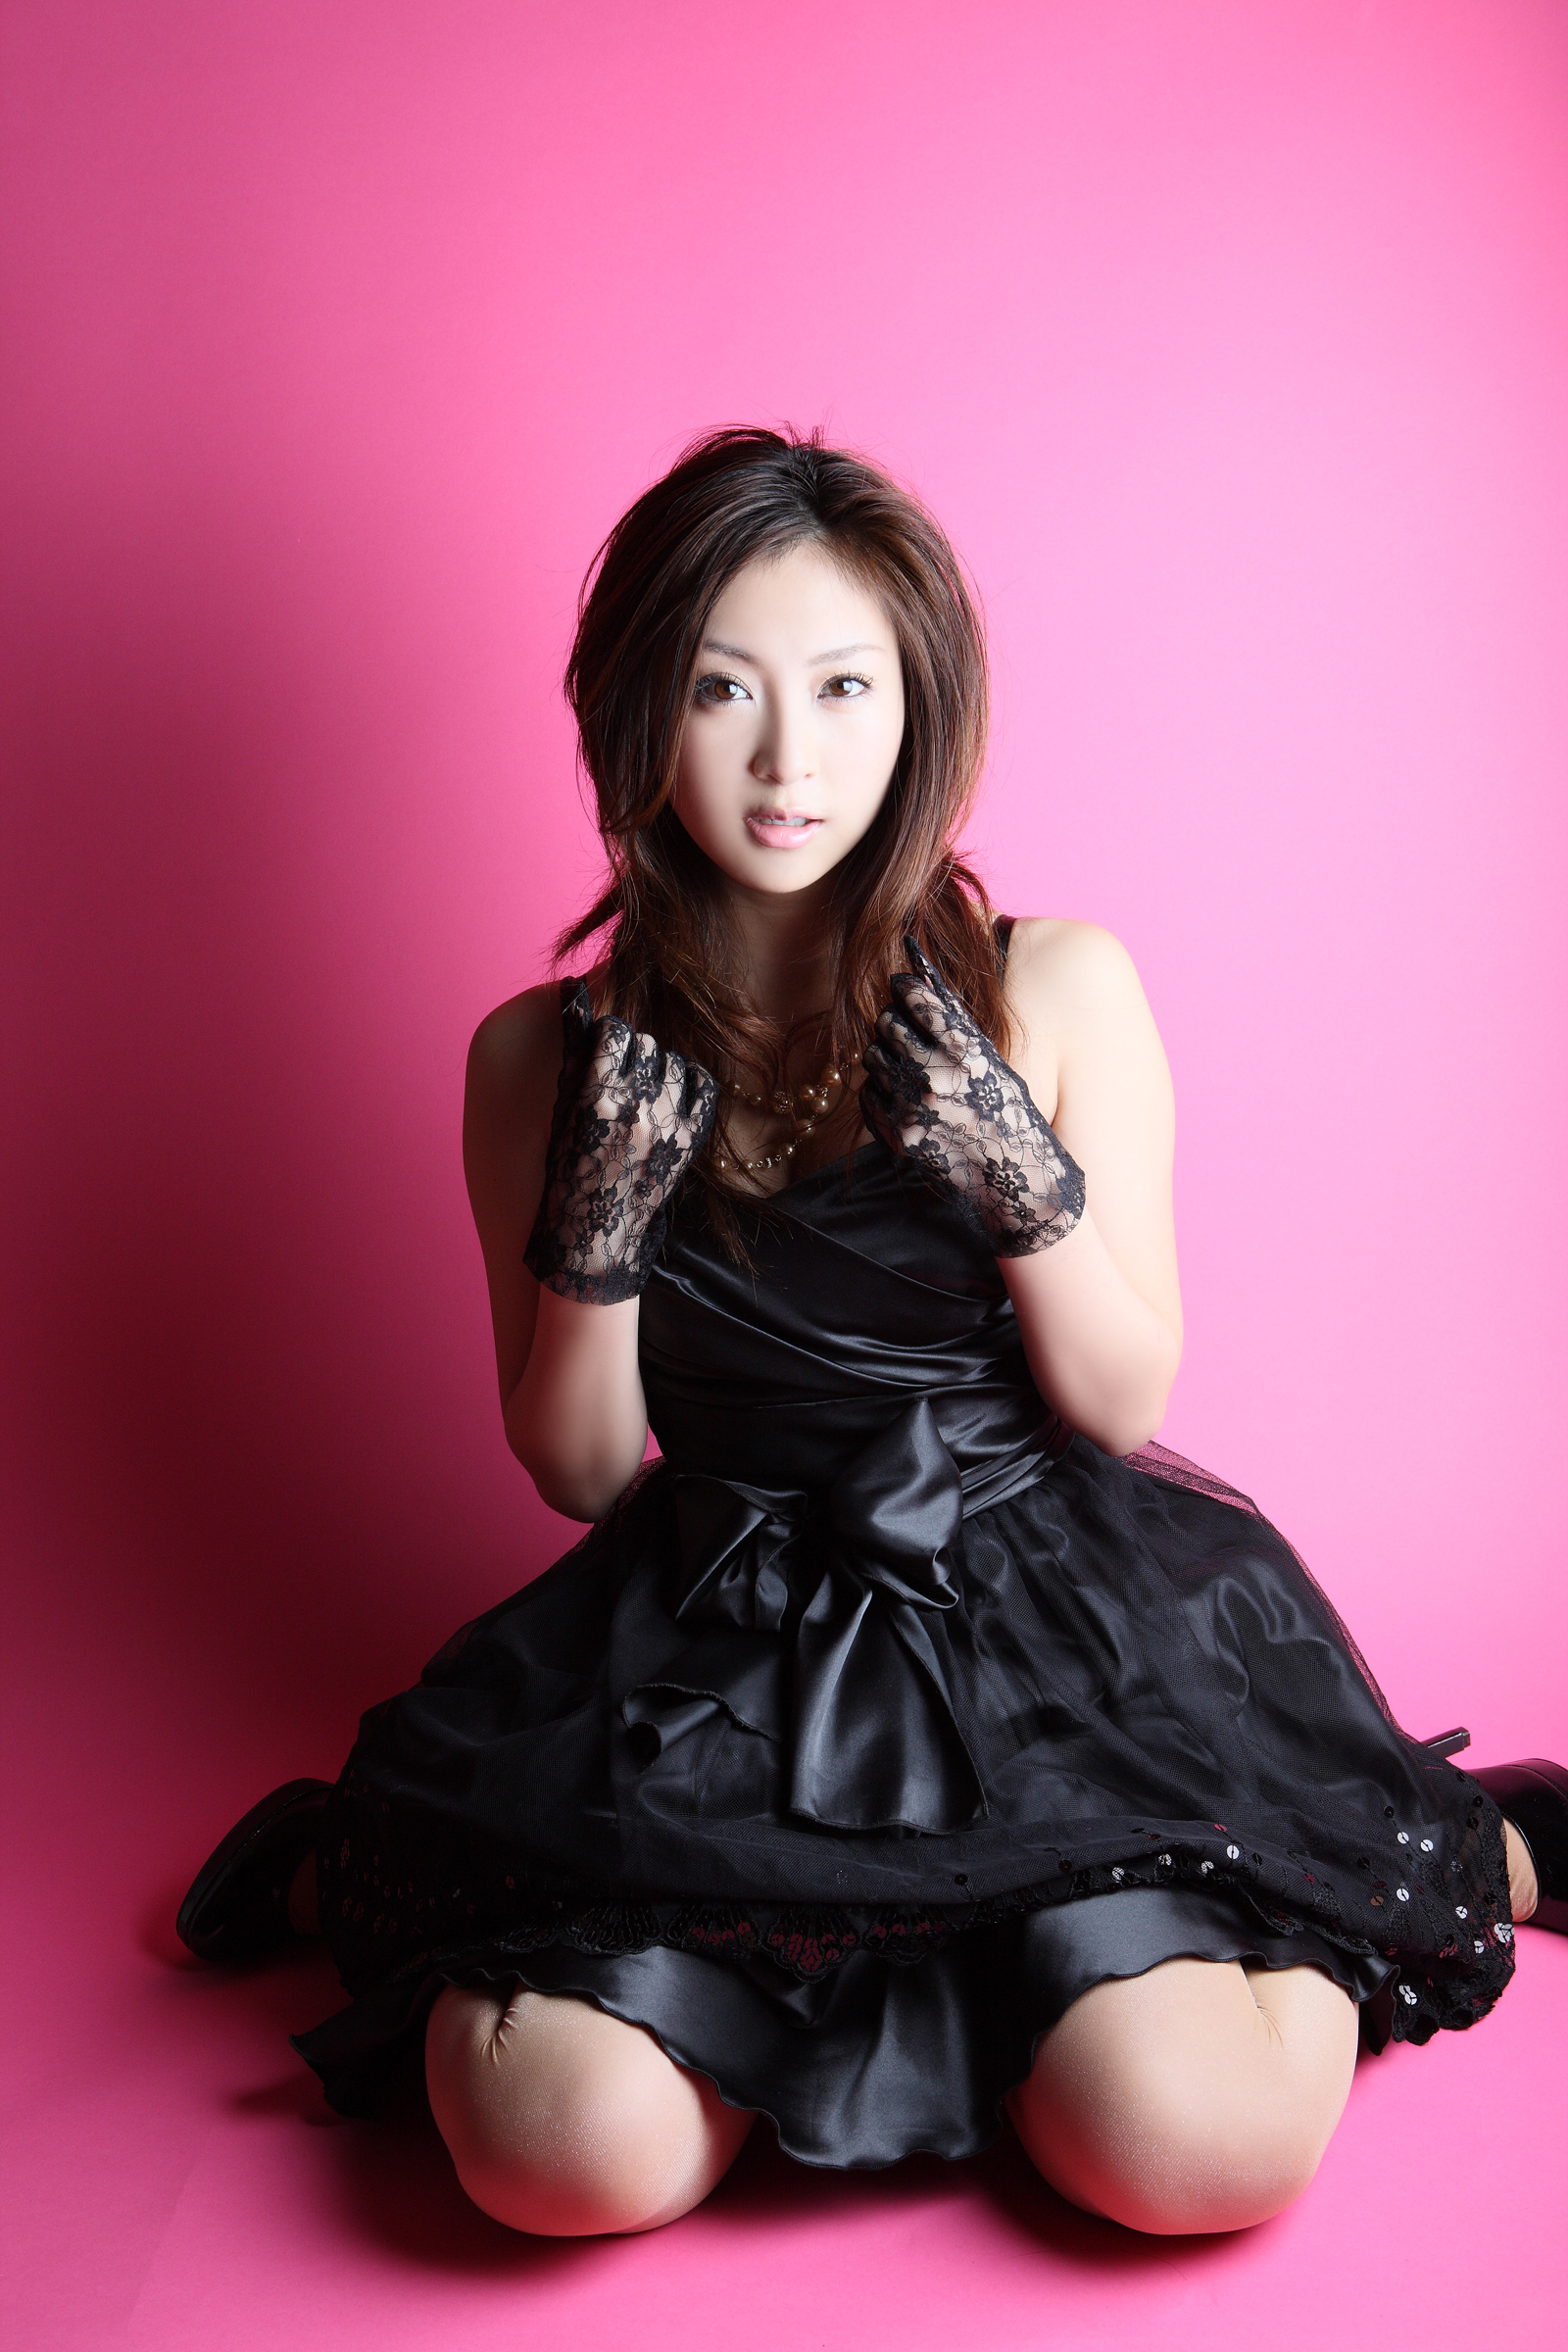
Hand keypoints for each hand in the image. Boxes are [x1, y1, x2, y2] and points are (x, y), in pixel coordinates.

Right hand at [524, 979, 716, 1303]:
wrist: (596, 1237)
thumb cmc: (567, 1172)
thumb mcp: (561, 1113)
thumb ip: (574, 1059)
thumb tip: (579, 996)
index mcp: (595, 1097)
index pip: (613, 1030)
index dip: (608, 1034)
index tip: (604, 1044)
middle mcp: (635, 1107)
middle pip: (646, 1043)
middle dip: (634, 1052)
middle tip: (625, 1070)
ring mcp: (668, 1124)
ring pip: (674, 1061)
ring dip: (659, 1066)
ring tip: (645, 1087)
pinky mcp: (690, 1141)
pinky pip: (703, 1085)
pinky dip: (690, 1081)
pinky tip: (674, 1092)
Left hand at [860, 937, 1084, 1256]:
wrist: (1011, 1181)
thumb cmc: (1008, 1113)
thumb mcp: (991, 1059)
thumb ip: (954, 1018)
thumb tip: (917, 968)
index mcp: (965, 1049)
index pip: (914, 997)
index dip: (905, 986)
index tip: (903, 986)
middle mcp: (935, 1074)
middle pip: (886, 1023)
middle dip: (892, 1020)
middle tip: (904, 1029)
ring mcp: (912, 1105)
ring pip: (872, 1056)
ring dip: (885, 1054)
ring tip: (908, 1067)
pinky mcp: (896, 1133)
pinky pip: (868, 1092)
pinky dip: (880, 1090)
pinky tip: (905, 1097)